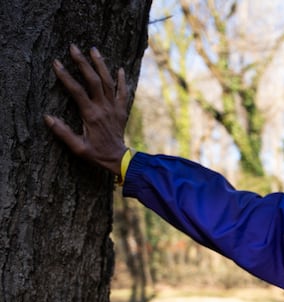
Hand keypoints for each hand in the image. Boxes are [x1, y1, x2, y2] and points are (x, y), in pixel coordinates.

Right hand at [44, 45, 129, 175]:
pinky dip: (122, 80)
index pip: (76, 91)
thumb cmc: (96, 153)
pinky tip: (120, 69)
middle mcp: (104, 108)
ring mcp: (115, 108)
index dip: (65, 76)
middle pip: (93, 80)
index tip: (56, 63)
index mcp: (91, 115)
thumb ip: (63, 133)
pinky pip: (124, 92)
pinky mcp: (122, 110)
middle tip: (73, 48)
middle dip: (82, 62)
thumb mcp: (77, 147)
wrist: (119, 159)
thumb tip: (47, 118)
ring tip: (93, 49)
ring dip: (101, 64)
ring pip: (109, 82)